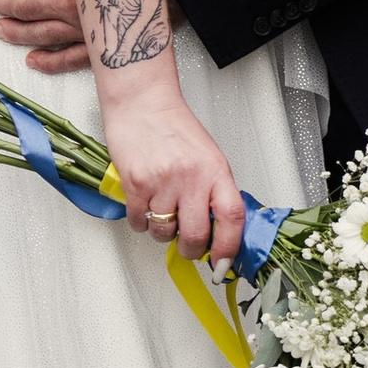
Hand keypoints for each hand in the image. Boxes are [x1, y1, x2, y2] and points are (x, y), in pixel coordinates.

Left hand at [0, 0, 187, 72]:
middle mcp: (68, 1)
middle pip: (26, 4)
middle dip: (4, 2)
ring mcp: (83, 27)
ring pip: (40, 33)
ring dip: (17, 32)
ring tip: (0, 29)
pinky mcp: (102, 45)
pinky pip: (70, 59)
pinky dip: (50, 62)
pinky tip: (34, 61)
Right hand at [101, 83, 243, 267]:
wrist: (142, 103)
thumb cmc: (175, 128)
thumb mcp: (208, 157)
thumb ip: (214, 191)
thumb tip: (217, 231)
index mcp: (215, 171)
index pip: (231, 218)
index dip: (229, 248)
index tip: (223, 264)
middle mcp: (191, 177)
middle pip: (195, 236)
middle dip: (191, 250)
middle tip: (188, 246)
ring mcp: (162, 182)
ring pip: (163, 232)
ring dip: (163, 231)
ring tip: (162, 210)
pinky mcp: (135, 183)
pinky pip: (139, 221)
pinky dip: (141, 221)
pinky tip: (144, 204)